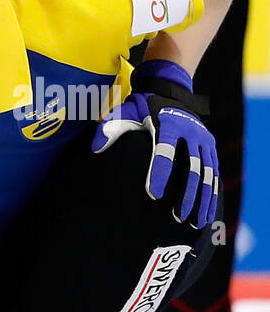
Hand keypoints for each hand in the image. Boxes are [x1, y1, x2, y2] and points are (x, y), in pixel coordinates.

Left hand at [92, 60, 218, 227]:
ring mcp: (203, 140)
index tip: (153, 195)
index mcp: (168, 126)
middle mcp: (190, 133)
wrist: (170, 90)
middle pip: (192, 168)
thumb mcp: (124, 111)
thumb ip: (110, 127)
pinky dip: (212, 192)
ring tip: (195, 221)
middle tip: (176, 216)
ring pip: (207, 173)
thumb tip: (96, 147)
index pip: (165, 152)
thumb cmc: (142, 105)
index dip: (159, 174)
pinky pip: (214, 171)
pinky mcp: (210, 145)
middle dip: (185, 194)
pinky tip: (207, 211)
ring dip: (202, 198)